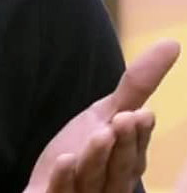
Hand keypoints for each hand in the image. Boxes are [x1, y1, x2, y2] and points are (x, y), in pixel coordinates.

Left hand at [25, 39, 180, 192]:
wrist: (48, 183)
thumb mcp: (108, 114)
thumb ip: (138, 85)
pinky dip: (63, 178)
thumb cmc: (85, 148)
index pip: (135, 149)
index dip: (138, 134)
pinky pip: (60, 191)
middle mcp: (110, 182)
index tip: (141, 114)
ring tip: (100, 134)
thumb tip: (172, 43)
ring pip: (92, 178)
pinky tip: (64, 160)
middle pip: (119, 166)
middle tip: (123, 119)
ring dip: (96, 157)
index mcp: (126, 163)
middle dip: (124, 144)